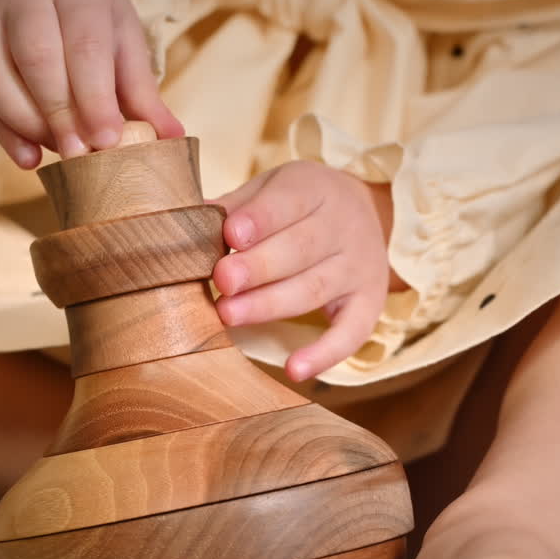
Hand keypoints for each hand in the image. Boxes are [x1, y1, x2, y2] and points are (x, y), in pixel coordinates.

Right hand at [0, 0, 183, 167]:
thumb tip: (171, 138)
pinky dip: (2, 132)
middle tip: (80, 155)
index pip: (85, 44)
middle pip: (38, 57)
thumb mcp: (121, 44)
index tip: (107, 139)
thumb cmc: (89, 23)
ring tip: (58, 151)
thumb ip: (141, 91)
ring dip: (28, 124)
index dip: (95, 96)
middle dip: (60, 114)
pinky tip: (28, 156)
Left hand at [210, 161, 400, 381]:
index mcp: (317, 190)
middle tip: (223, 280)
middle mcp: (344, 227)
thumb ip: (236, 207)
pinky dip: (324, 354)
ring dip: (271, 305)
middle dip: (258, 267)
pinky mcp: (368, 304)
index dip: (260, 219)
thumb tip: (191, 224)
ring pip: (314, 289)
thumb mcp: (271, 188)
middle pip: (301, 249)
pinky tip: (293, 369)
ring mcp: (359, 268)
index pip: (289, 202)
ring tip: (229, 315)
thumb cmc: (299, 207)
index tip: (230, 234)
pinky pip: (350, 333)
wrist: (366, 214)